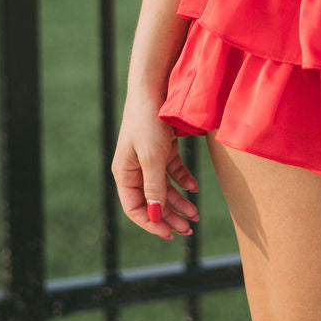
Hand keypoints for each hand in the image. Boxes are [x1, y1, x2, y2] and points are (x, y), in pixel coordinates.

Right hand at [112, 101, 199, 239]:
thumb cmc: (148, 121)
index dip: (152, 223)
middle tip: (189, 229)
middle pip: (152, 201)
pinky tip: (194, 187)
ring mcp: (149, 158)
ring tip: (195, 214)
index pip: (136, 208)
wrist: (157, 86)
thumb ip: (154, 187)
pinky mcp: (163, 148)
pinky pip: (173, 171)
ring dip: (180, 202)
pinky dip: (183, 180)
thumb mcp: (152, 157)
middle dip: (170, 217)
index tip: (169, 234)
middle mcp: (135, 169)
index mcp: (124, 174)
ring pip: (164, 188)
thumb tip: (154, 216)